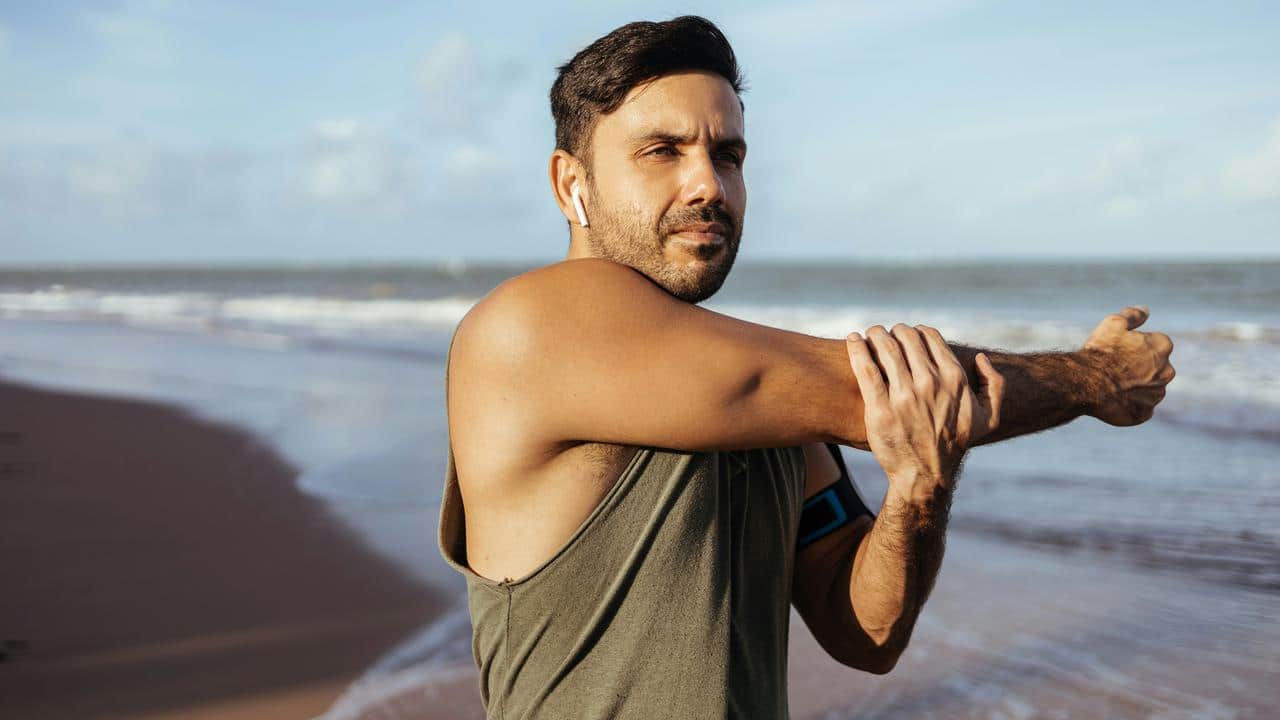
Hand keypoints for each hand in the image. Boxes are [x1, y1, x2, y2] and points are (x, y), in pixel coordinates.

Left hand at [846, 325, 1003, 500]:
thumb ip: (994, 385)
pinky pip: (865, 367)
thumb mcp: (988, 418)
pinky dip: (857, 348)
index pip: (929, 336)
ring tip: (868, 335)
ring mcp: (904, 395)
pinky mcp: (880, 408)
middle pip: (905, 337)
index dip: (915, 331)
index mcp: (954, 379)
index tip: (905, 336)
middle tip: (883, 334)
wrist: (926, 474)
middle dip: (893, 331)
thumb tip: (981, 358)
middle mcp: (930, 383)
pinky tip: (853, 339)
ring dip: (874, 334)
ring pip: (884, 347)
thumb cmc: (954, 444)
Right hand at [1081, 306, 1175, 425]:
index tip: (1119, 349)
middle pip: (1155, 367)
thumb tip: (1147, 310)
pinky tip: (1114, 399)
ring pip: (1149, 388)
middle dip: (1140, 367)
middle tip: (1115, 367)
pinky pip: (1140, 408)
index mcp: (1162, 347)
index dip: (1136, 346)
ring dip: (1136, 386)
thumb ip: (1133, 315)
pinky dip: (1130, 404)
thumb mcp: (1113, 323)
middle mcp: (1166, 371)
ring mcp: (1156, 395)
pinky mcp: (1144, 413)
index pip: (1156, 344)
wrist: (1086, 383)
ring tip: (1112, 384)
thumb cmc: (1100, 352)